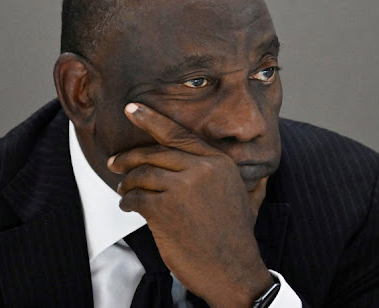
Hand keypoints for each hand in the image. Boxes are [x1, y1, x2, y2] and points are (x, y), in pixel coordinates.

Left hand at [108, 102, 272, 306]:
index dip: (151, 119)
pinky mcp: (165, 210)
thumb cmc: (238, 238)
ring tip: (124, 191)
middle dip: (129, 157)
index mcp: (218, 162)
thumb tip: (264, 177)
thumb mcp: (250, 201)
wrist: (233, 271)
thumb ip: (253, 183)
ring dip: (128, 183)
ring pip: (142, 175)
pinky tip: (129, 207)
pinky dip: (128, 202)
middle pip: (154, 153)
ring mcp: (182, 188)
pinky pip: (136, 198)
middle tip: (114, 162)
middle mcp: (201, 169)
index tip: (132, 108)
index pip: (178, 133)